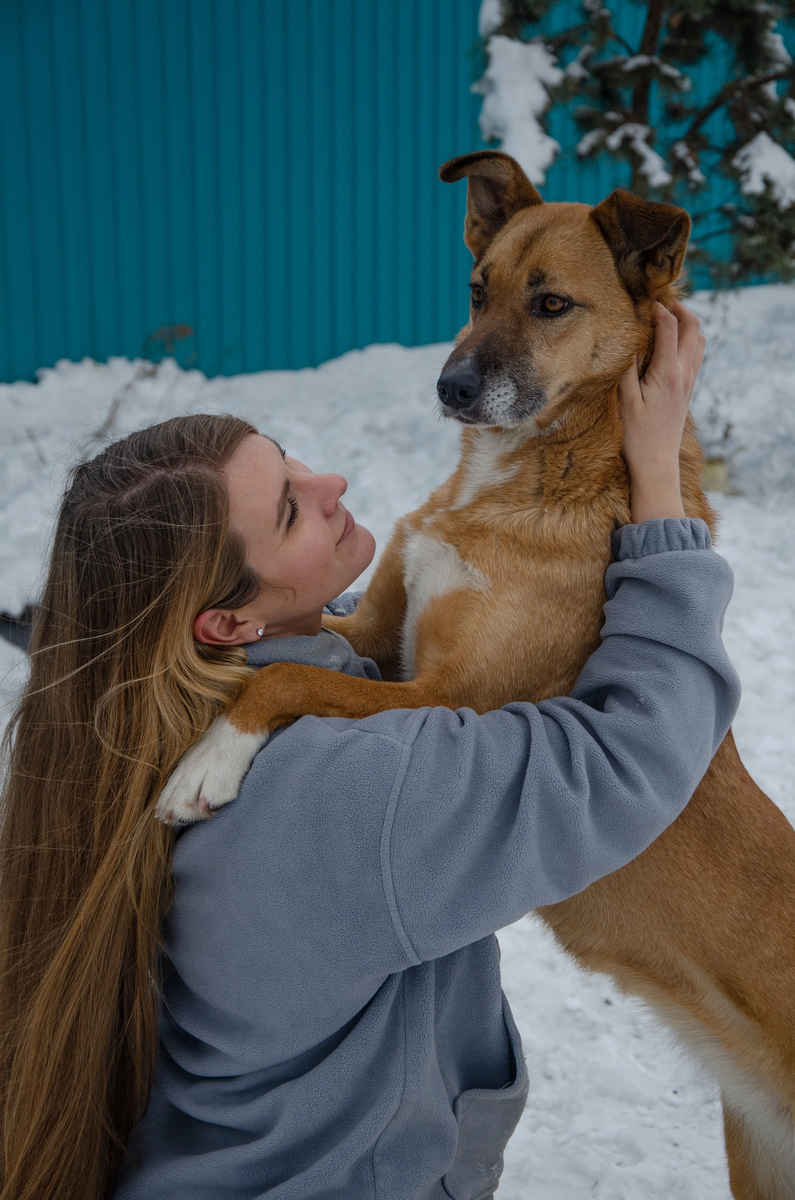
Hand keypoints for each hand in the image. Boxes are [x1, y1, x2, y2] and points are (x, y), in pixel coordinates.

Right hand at [619, 301, 704, 523]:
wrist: (656, 463)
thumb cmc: (636, 436)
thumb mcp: (624, 401)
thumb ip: (626, 368)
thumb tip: (625, 339)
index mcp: (668, 372)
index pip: (670, 326)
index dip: (658, 308)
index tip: (643, 300)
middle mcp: (684, 373)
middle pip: (694, 327)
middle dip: (679, 308)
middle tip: (659, 301)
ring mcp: (689, 381)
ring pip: (699, 339)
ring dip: (686, 324)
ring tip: (665, 319)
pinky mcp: (688, 389)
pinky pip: (695, 354)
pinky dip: (686, 340)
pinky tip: (668, 344)